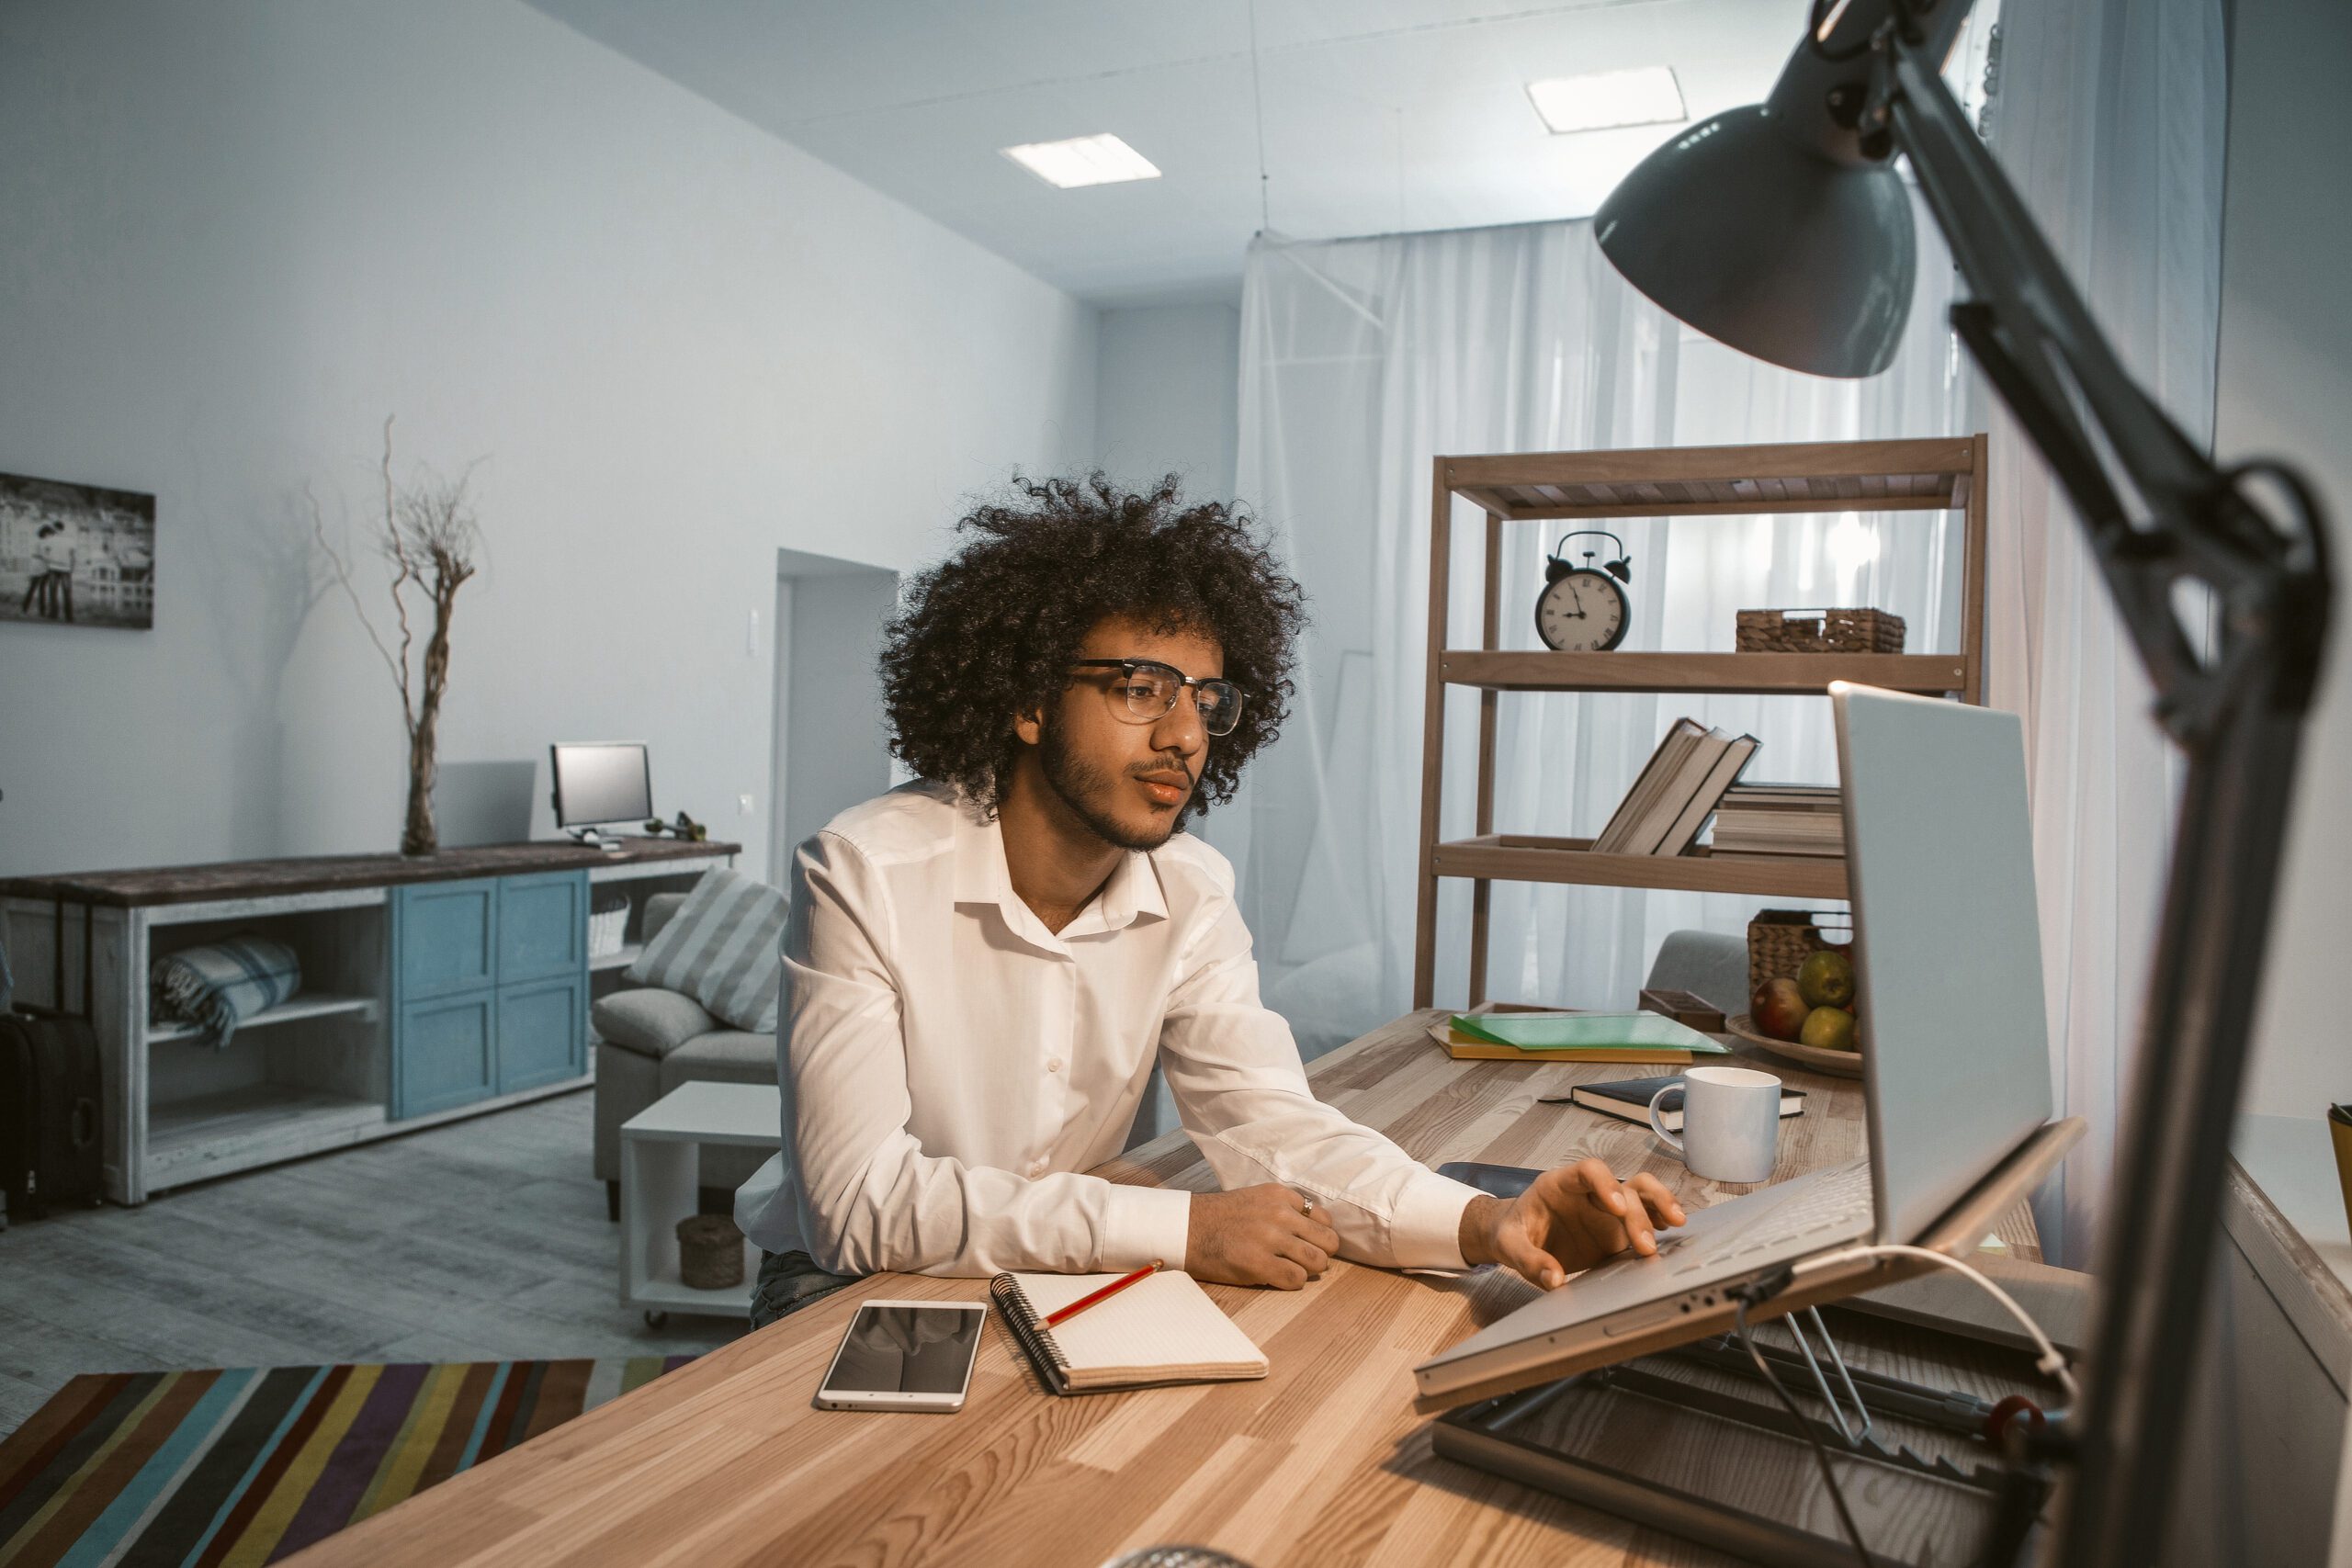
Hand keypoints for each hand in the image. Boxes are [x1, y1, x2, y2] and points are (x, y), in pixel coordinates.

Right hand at [1185, 1183, 1341, 1288]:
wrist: (1187, 1229)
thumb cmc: (1221, 1218)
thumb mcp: (1257, 1199)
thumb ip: (1286, 1209)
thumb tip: (1315, 1229)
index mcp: (1280, 1195)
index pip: (1324, 1219)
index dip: (1318, 1235)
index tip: (1305, 1243)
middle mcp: (1280, 1214)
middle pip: (1328, 1241)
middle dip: (1320, 1254)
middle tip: (1304, 1261)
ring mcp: (1270, 1238)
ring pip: (1317, 1261)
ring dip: (1308, 1270)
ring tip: (1291, 1269)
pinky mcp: (1259, 1263)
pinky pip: (1296, 1279)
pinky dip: (1292, 1282)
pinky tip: (1276, 1278)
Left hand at [1458, 1158, 1686, 1288]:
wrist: (1515, 1236)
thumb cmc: (1512, 1232)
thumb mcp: (1508, 1246)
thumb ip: (1528, 1260)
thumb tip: (1554, 1279)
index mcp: (1559, 1185)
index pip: (1588, 1171)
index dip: (1606, 1184)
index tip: (1616, 1207)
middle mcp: (1588, 1194)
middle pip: (1623, 1187)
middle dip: (1638, 1213)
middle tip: (1646, 1245)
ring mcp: (1605, 1211)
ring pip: (1641, 1194)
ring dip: (1660, 1205)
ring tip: (1677, 1224)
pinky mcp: (1616, 1231)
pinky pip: (1644, 1219)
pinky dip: (1660, 1221)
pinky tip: (1673, 1233)